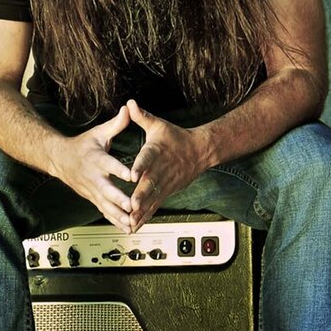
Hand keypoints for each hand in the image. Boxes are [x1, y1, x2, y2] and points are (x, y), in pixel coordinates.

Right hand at [47, 104, 136, 231]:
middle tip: (132, 207)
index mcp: (96, 159)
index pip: (109, 165)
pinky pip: (104, 211)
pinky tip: (127, 228)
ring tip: (132, 223)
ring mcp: (91, 190)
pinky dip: (115, 220)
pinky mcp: (92, 198)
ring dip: (118, 215)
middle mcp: (93, 177)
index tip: (132, 176)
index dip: (120, 170)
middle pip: (107, 190)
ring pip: (105, 205)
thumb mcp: (98, 133)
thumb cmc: (83, 145)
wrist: (59, 159)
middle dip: (119, 200)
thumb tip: (129, 108)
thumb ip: (116, 124)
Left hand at [126, 99, 210, 231]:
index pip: (147, 159)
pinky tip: (134, 226)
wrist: (200, 152)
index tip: (132, 175)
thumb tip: (129, 103)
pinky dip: (145, 217)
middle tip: (131, 206)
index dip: (139, 166)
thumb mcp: (158, 125)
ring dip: (142, 211)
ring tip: (130, 222)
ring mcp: (165, 184)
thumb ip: (141, 116)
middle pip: (150, 184)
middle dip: (141, 196)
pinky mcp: (166, 192)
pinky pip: (155, 206)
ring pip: (152, 199)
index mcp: (156, 152)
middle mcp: (161, 170)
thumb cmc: (176, 138)